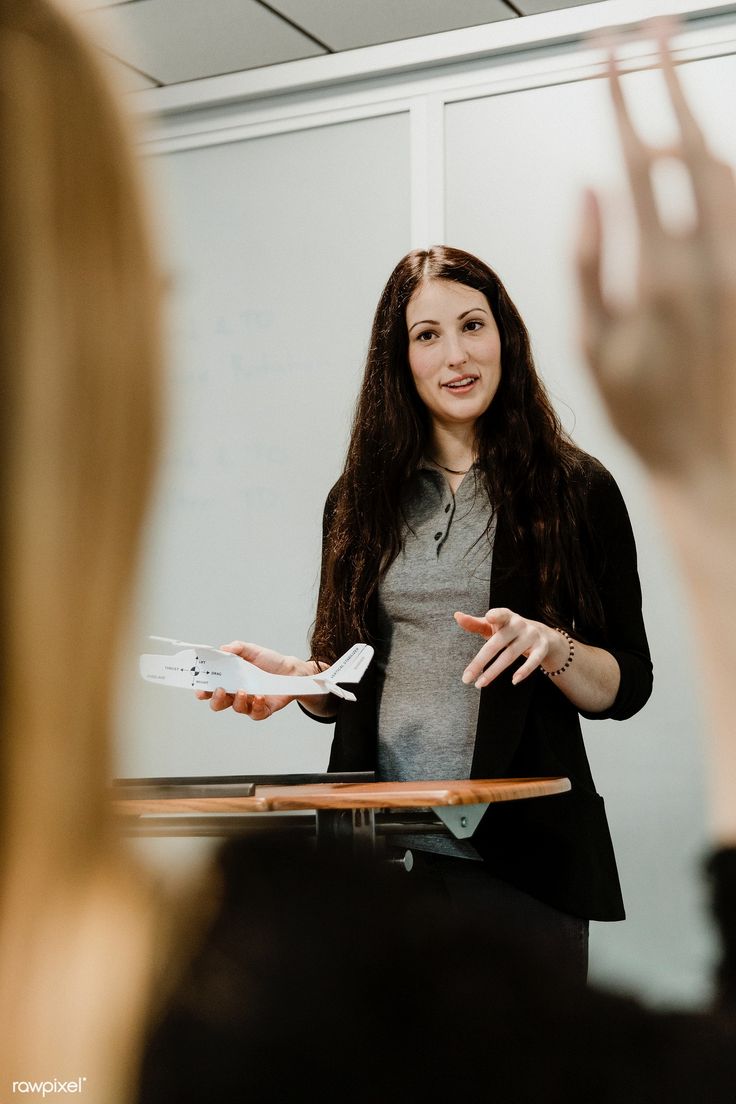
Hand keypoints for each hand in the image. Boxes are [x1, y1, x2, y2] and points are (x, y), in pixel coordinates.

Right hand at [195, 641, 309, 720]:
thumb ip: (237, 648)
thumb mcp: (252, 650)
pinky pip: (255, 714)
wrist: (290, 670)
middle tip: (220, 690)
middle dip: (216, 699)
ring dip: (237, 701)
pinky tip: (259, 696)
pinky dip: (256, 706)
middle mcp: (236, 694)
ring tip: (243, 690)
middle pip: (218, 703)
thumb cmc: (268, 661)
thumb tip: (223, 648)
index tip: (200, 689)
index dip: (202, 691)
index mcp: (230, 680)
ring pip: (236, 708)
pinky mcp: (262, 710)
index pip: (210, 688)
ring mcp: (249, 703)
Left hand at [454, 608, 565, 687]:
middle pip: (497, 643)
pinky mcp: (541, 648)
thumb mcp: (493, 626)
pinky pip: (533, 661)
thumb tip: (457, 616)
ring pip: (510, 655)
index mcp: (505, 616)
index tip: (488, 617)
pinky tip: (514, 680)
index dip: (495, 615)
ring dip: (493, 671)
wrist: (541, 634)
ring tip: (480, 683)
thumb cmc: (508, 630)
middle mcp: (519, 624)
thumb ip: (474, 623)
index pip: (500, 614)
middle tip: (466, 678)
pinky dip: (524, 671)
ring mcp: (531, 636)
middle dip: (480, 661)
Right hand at [577, 31, 735, 491]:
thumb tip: (588, 190)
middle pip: (692, 144)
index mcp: (660, 273)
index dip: (620, 99)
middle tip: (652, 32)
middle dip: (669, 78)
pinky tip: (714, 159)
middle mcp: (711, 260)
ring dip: (703, 120)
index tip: (607, 56)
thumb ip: (586, 261)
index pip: (637, 161)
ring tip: (677, 91)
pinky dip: (728, 169)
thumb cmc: (644, 412)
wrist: (709, 457)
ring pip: (730, 168)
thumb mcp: (591, 345)